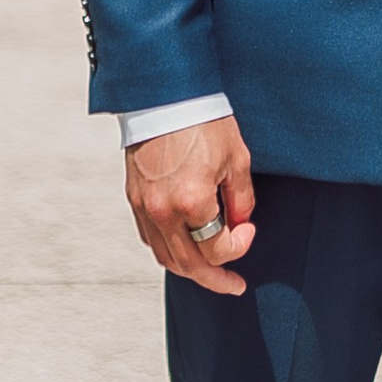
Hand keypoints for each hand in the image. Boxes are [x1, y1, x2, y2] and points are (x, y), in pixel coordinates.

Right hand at [124, 115, 255, 295]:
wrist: (165, 95)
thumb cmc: (204, 122)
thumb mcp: (236, 160)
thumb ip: (240, 201)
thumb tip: (238, 226)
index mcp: (192, 202)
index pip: (218, 248)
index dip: (240, 244)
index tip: (248, 230)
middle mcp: (163, 211)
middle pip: (190, 265)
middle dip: (216, 279)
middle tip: (234, 285)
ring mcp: (144, 207)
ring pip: (166, 257)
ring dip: (190, 269)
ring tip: (210, 273)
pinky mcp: (133, 199)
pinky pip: (150, 238)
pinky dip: (169, 250)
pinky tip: (185, 247)